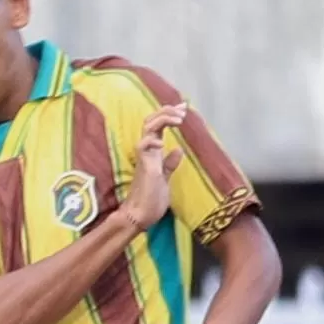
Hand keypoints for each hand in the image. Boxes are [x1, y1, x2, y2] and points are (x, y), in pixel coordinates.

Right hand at [120, 104, 186, 234]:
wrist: (140, 216)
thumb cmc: (151, 200)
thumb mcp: (165, 179)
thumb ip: (169, 164)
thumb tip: (178, 150)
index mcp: (153, 153)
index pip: (159, 127)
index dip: (169, 114)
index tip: (183, 108)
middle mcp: (147, 151)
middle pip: (151, 121)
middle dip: (166, 111)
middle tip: (182, 108)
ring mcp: (145, 157)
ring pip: (147, 128)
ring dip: (163, 119)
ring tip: (178, 119)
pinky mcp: (144, 167)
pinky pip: (142, 147)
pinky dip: (152, 141)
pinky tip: (163, 142)